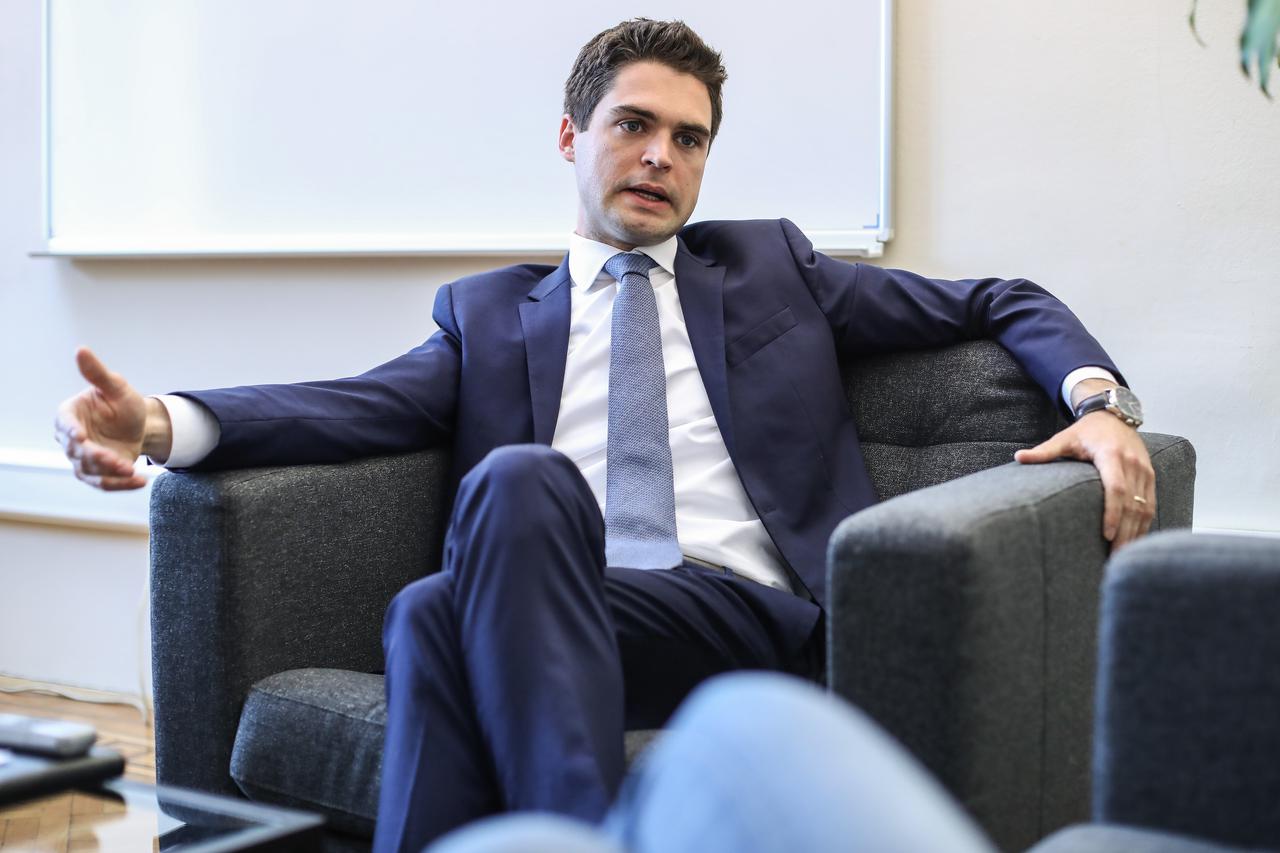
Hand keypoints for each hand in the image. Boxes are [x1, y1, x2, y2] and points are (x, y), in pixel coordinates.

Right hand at [54, 347, 164, 489]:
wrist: (141, 424)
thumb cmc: (123, 402)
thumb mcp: (116, 386)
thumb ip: (97, 373)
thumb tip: (81, 350)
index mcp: (70, 414)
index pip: (65, 424)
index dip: (71, 431)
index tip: (80, 437)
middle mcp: (72, 439)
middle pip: (78, 452)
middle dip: (96, 457)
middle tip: (116, 461)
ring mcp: (84, 458)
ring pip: (91, 471)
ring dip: (110, 473)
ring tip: (131, 471)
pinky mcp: (99, 473)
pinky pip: (106, 483)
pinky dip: (122, 485)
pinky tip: (141, 481)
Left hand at [1014, 411, 1155, 550]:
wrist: (1115, 415)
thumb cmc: (1086, 430)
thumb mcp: (1065, 438)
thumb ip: (1045, 451)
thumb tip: (1018, 458)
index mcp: (1111, 455)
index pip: (1116, 488)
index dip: (1112, 513)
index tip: (1106, 535)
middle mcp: (1132, 463)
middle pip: (1132, 504)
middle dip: (1124, 533)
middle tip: (1113, 558)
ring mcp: (1145, 471)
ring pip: (1144, 507)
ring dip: (1135, 534)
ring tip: (1122, 556)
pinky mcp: (1151, 476)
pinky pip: (1151, 504)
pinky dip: (1144, 525)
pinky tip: (1134, 542)